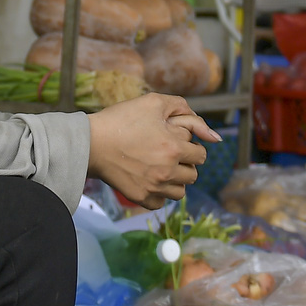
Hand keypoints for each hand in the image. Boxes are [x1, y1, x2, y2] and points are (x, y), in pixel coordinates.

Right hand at [87, 93, 217, 208]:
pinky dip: (159, 193)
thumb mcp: (154, 102)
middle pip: (193, 175)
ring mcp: (153, 187)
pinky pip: (161, 202)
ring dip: (175, 180)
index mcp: (174, 147)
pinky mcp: (140, 197)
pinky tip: (149, 179)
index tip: (176, 141)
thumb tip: (215, 136)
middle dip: (185, 164)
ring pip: (180, 192)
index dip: (191, 146)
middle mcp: (167, 171)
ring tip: (160, 167)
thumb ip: (185, 110)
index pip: (201, 154)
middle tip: (168, 154)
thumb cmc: (122, 119)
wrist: (91, 142)